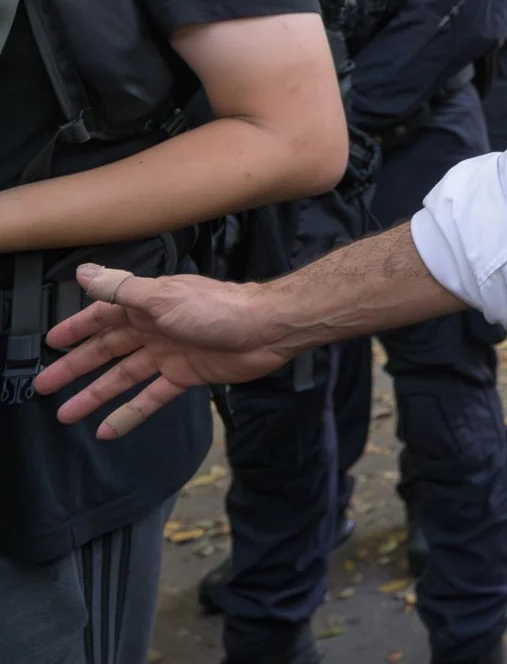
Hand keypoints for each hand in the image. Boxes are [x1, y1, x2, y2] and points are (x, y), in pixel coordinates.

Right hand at [35, 266, 295, 438]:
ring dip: (96, 394)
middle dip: (77, 367)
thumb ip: (122, 290)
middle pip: (108, 350)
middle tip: (45, 386)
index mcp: (147, 305)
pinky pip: (151, 397)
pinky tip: (107, 429)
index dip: (76, 329)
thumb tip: (84, 272)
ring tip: (66, 414)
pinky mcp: (186, 376)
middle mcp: (155, 328)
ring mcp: (170, 353)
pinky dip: (130, 413)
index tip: (50, 343)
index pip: (102, 316)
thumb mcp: (164, 296)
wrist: (267, 329)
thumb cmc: (218, 308)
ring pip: (124, 376)